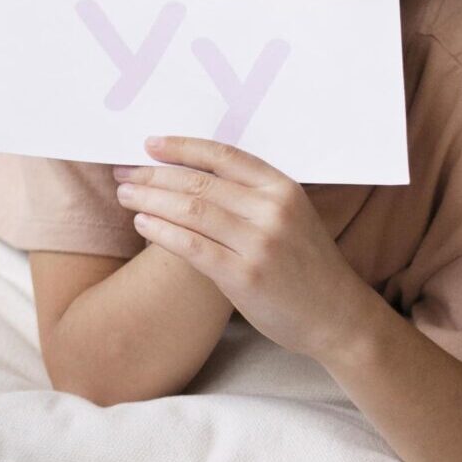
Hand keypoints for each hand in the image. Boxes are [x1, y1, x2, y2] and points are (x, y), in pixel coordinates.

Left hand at [114, 136, 382, 360]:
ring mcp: (259, 244)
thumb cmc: (305, 264)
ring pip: (189, 210)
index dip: (181, 147)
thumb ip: (250, 195)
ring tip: (125, 196)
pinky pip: (190, 245)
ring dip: (149, 199)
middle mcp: (272, 211)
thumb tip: (188, 172)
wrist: (338, 317)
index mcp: (282, 189)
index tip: (148, 144)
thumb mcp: (290, 217)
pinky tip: (142, 224)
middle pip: (198, 182)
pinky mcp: (244, 276)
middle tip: (123, 174)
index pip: (223, 156)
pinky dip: (159, 231)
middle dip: (153, 175)